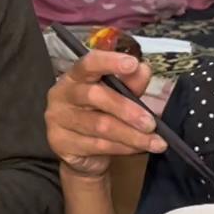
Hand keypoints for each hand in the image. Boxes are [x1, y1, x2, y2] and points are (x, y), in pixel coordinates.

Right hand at [45, 50, 167, 178]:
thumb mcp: (116, 96)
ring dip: (131, 135)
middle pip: (94, 96)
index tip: (133, 64)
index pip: (88, 63)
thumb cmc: (98, 114)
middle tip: (151, 123)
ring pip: (99, 126)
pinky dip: (123, 148)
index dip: (110, 61)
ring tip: (155, 142)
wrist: (79, 152)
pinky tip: (137, 149)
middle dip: (127, 109)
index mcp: (75, 76)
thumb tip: (143, 71)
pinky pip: (97, 145)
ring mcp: (58, 119)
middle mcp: (62, 94)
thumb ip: (129, 83)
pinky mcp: (61, 143)